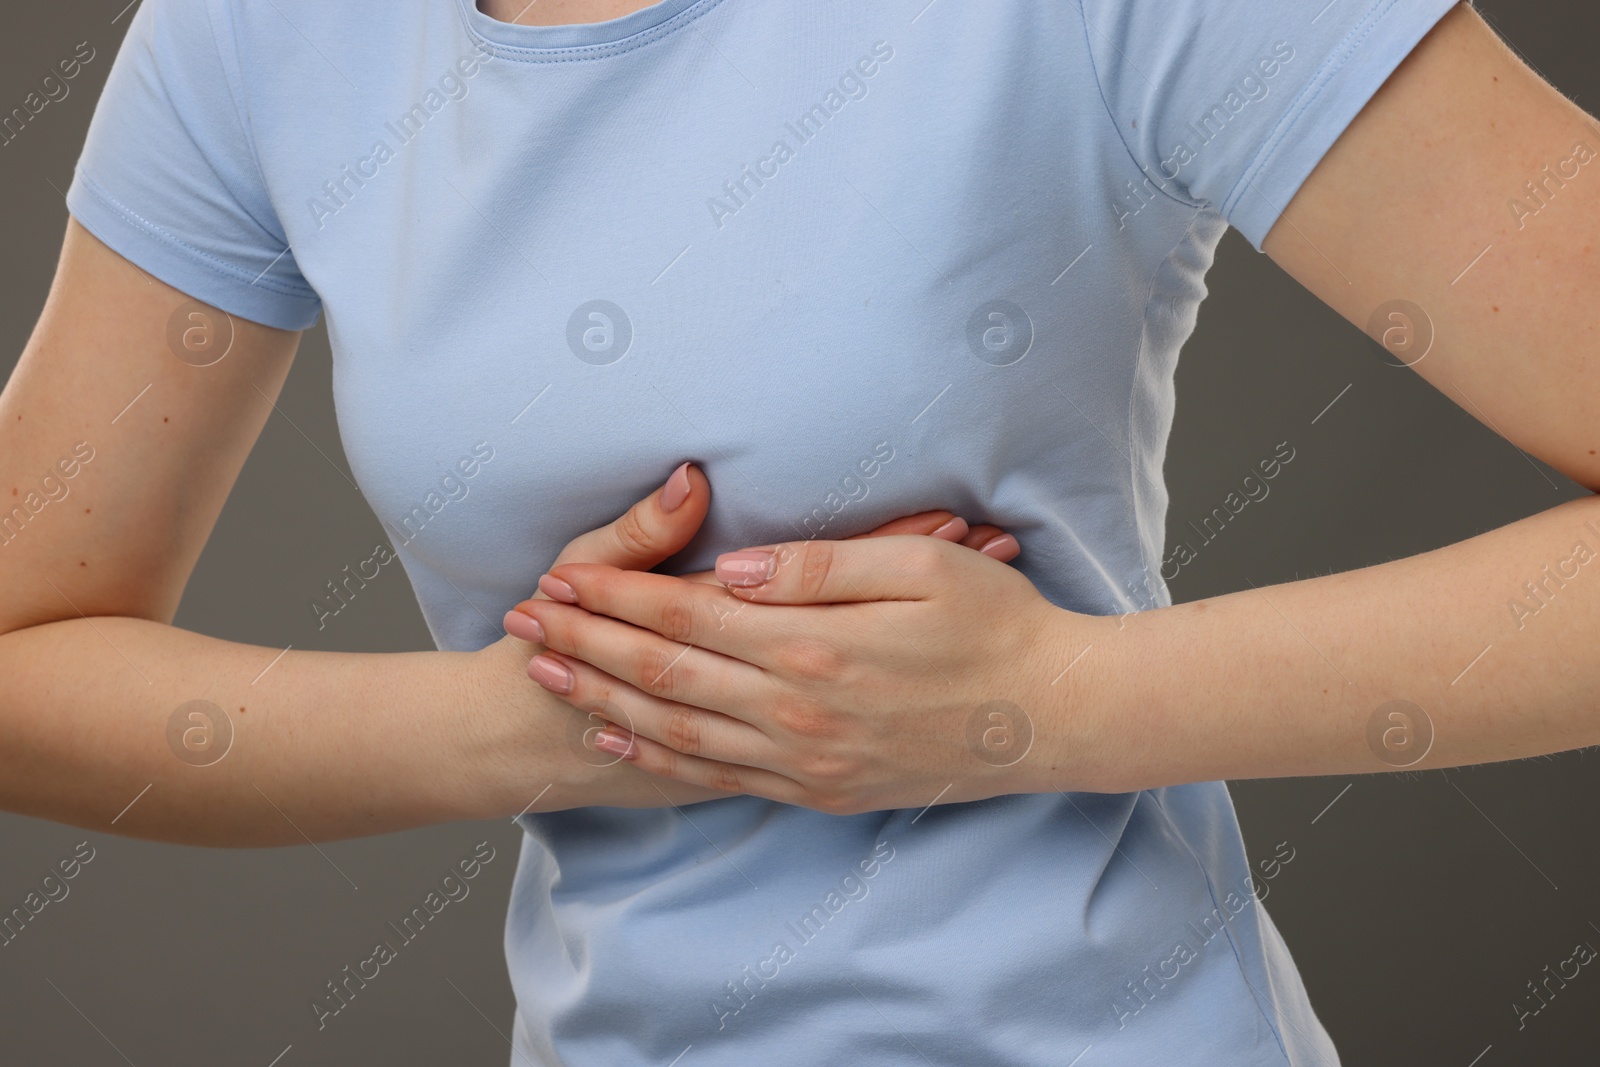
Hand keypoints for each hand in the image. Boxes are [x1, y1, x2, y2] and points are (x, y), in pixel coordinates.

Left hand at [507, 529, 1091, 815]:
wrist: (1055, 717)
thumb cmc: (999, 626)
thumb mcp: (921, 567)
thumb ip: (820, 566)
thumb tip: (737, 564)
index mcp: (815, 645)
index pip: (687, 612)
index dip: (616, 593)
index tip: (560, 574)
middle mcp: (796, 710)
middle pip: (664, 671)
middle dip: (586, 643)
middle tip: (522, 623)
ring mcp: (806, 759)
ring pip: (678, 729)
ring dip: (604, 699)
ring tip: (546, 676)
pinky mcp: (821, 789)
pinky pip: (721, 777)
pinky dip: (661, 757)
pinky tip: (622, 738)